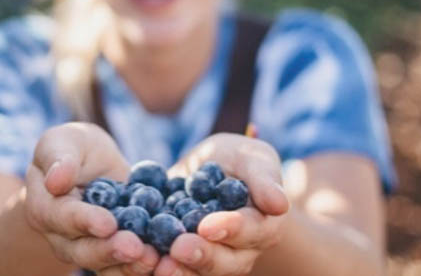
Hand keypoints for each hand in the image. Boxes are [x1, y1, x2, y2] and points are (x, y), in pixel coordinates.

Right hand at [24, 123, 159, 274]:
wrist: (93, 165)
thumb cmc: (74, 149)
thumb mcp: (64, 141)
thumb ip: (58, 158)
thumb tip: (56, 180)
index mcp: (45, 208)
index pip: (62, 218)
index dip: (85, 221)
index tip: (107, 223)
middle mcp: (63, 237)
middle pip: (83, 251)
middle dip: (110, 250)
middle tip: (135, 248)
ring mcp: (89, 250)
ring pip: (105, 267)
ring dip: (129, 266)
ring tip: (153, 259)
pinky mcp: (115, 254)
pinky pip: (126, 267)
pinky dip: (145, 267)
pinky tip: (164, 261)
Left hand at [156, 133, 288, 275]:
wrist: (202, 171)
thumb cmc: (234, 160)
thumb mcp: (250, 157)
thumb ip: (264, 177)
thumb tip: (279, 204)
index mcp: (264, 226)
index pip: (252, 231)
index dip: (231, 229)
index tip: (208, 225)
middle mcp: (242, 252)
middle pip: (227, 262)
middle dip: (203, 256)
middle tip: (179, 248)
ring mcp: (213, 261)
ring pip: (200, 274)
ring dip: (180, 271)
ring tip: (159, 265)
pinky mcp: (184, 262)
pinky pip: (173, 269)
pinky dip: (155, 268)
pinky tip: (141, 261)